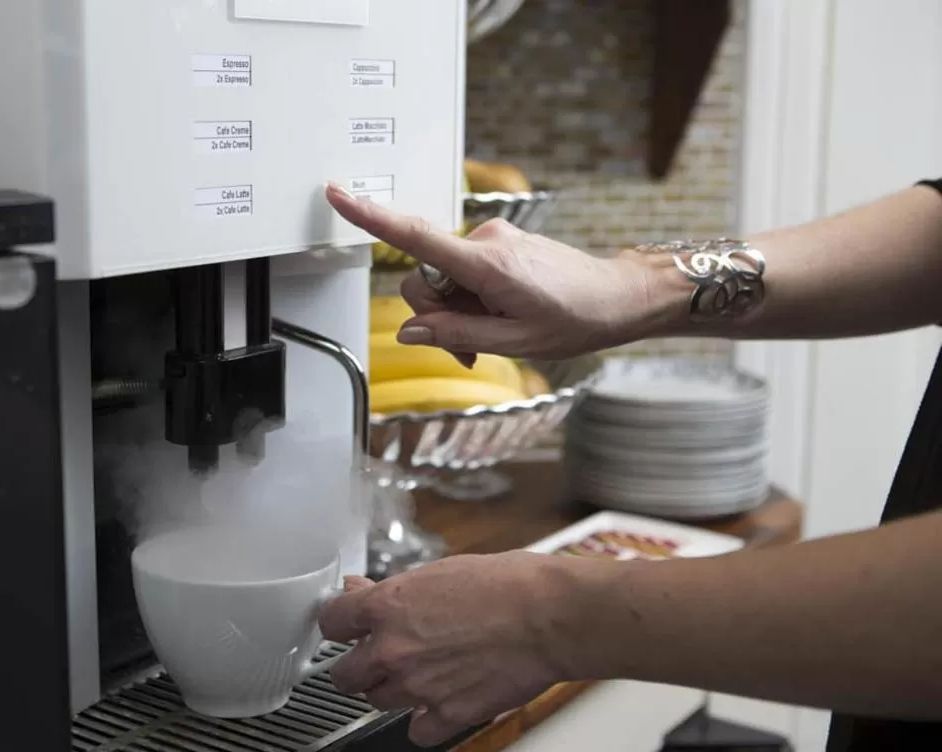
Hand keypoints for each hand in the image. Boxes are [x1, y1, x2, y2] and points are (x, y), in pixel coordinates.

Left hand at [319, 553, 568, 746]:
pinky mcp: (447, 714)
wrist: (549, 617)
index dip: (338, 622)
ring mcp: (417, 686)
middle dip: (356, 665)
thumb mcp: (440, 571)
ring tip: (415, 673)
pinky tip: (437, 701)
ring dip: (390, 689)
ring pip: (377, 701)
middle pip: (344, 674)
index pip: (331, 621)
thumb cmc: (508, 586)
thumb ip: (396, 589)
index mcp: (387, 607)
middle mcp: (393, 650)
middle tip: (374, 656)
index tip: (345, 625)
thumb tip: (367, 590)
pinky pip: (416, 730)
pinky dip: (423, 719)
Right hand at [326, 183, 658, 359]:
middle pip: (426, 279)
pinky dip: (471, 300)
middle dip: (437, 317)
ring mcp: (494, 240)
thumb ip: (455, 335)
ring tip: (494, 336)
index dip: (371, 218)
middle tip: (470, 349)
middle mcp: (486, 243)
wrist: (617, 297)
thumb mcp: (514, 343)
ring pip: (446, 281)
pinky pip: (465, 274)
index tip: (338, 196)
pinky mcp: (499, 244)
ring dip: (458, 313)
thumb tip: (410, 330)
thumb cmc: (576, 319)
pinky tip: (498, 317)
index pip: (416, 238)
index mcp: (487, 265)